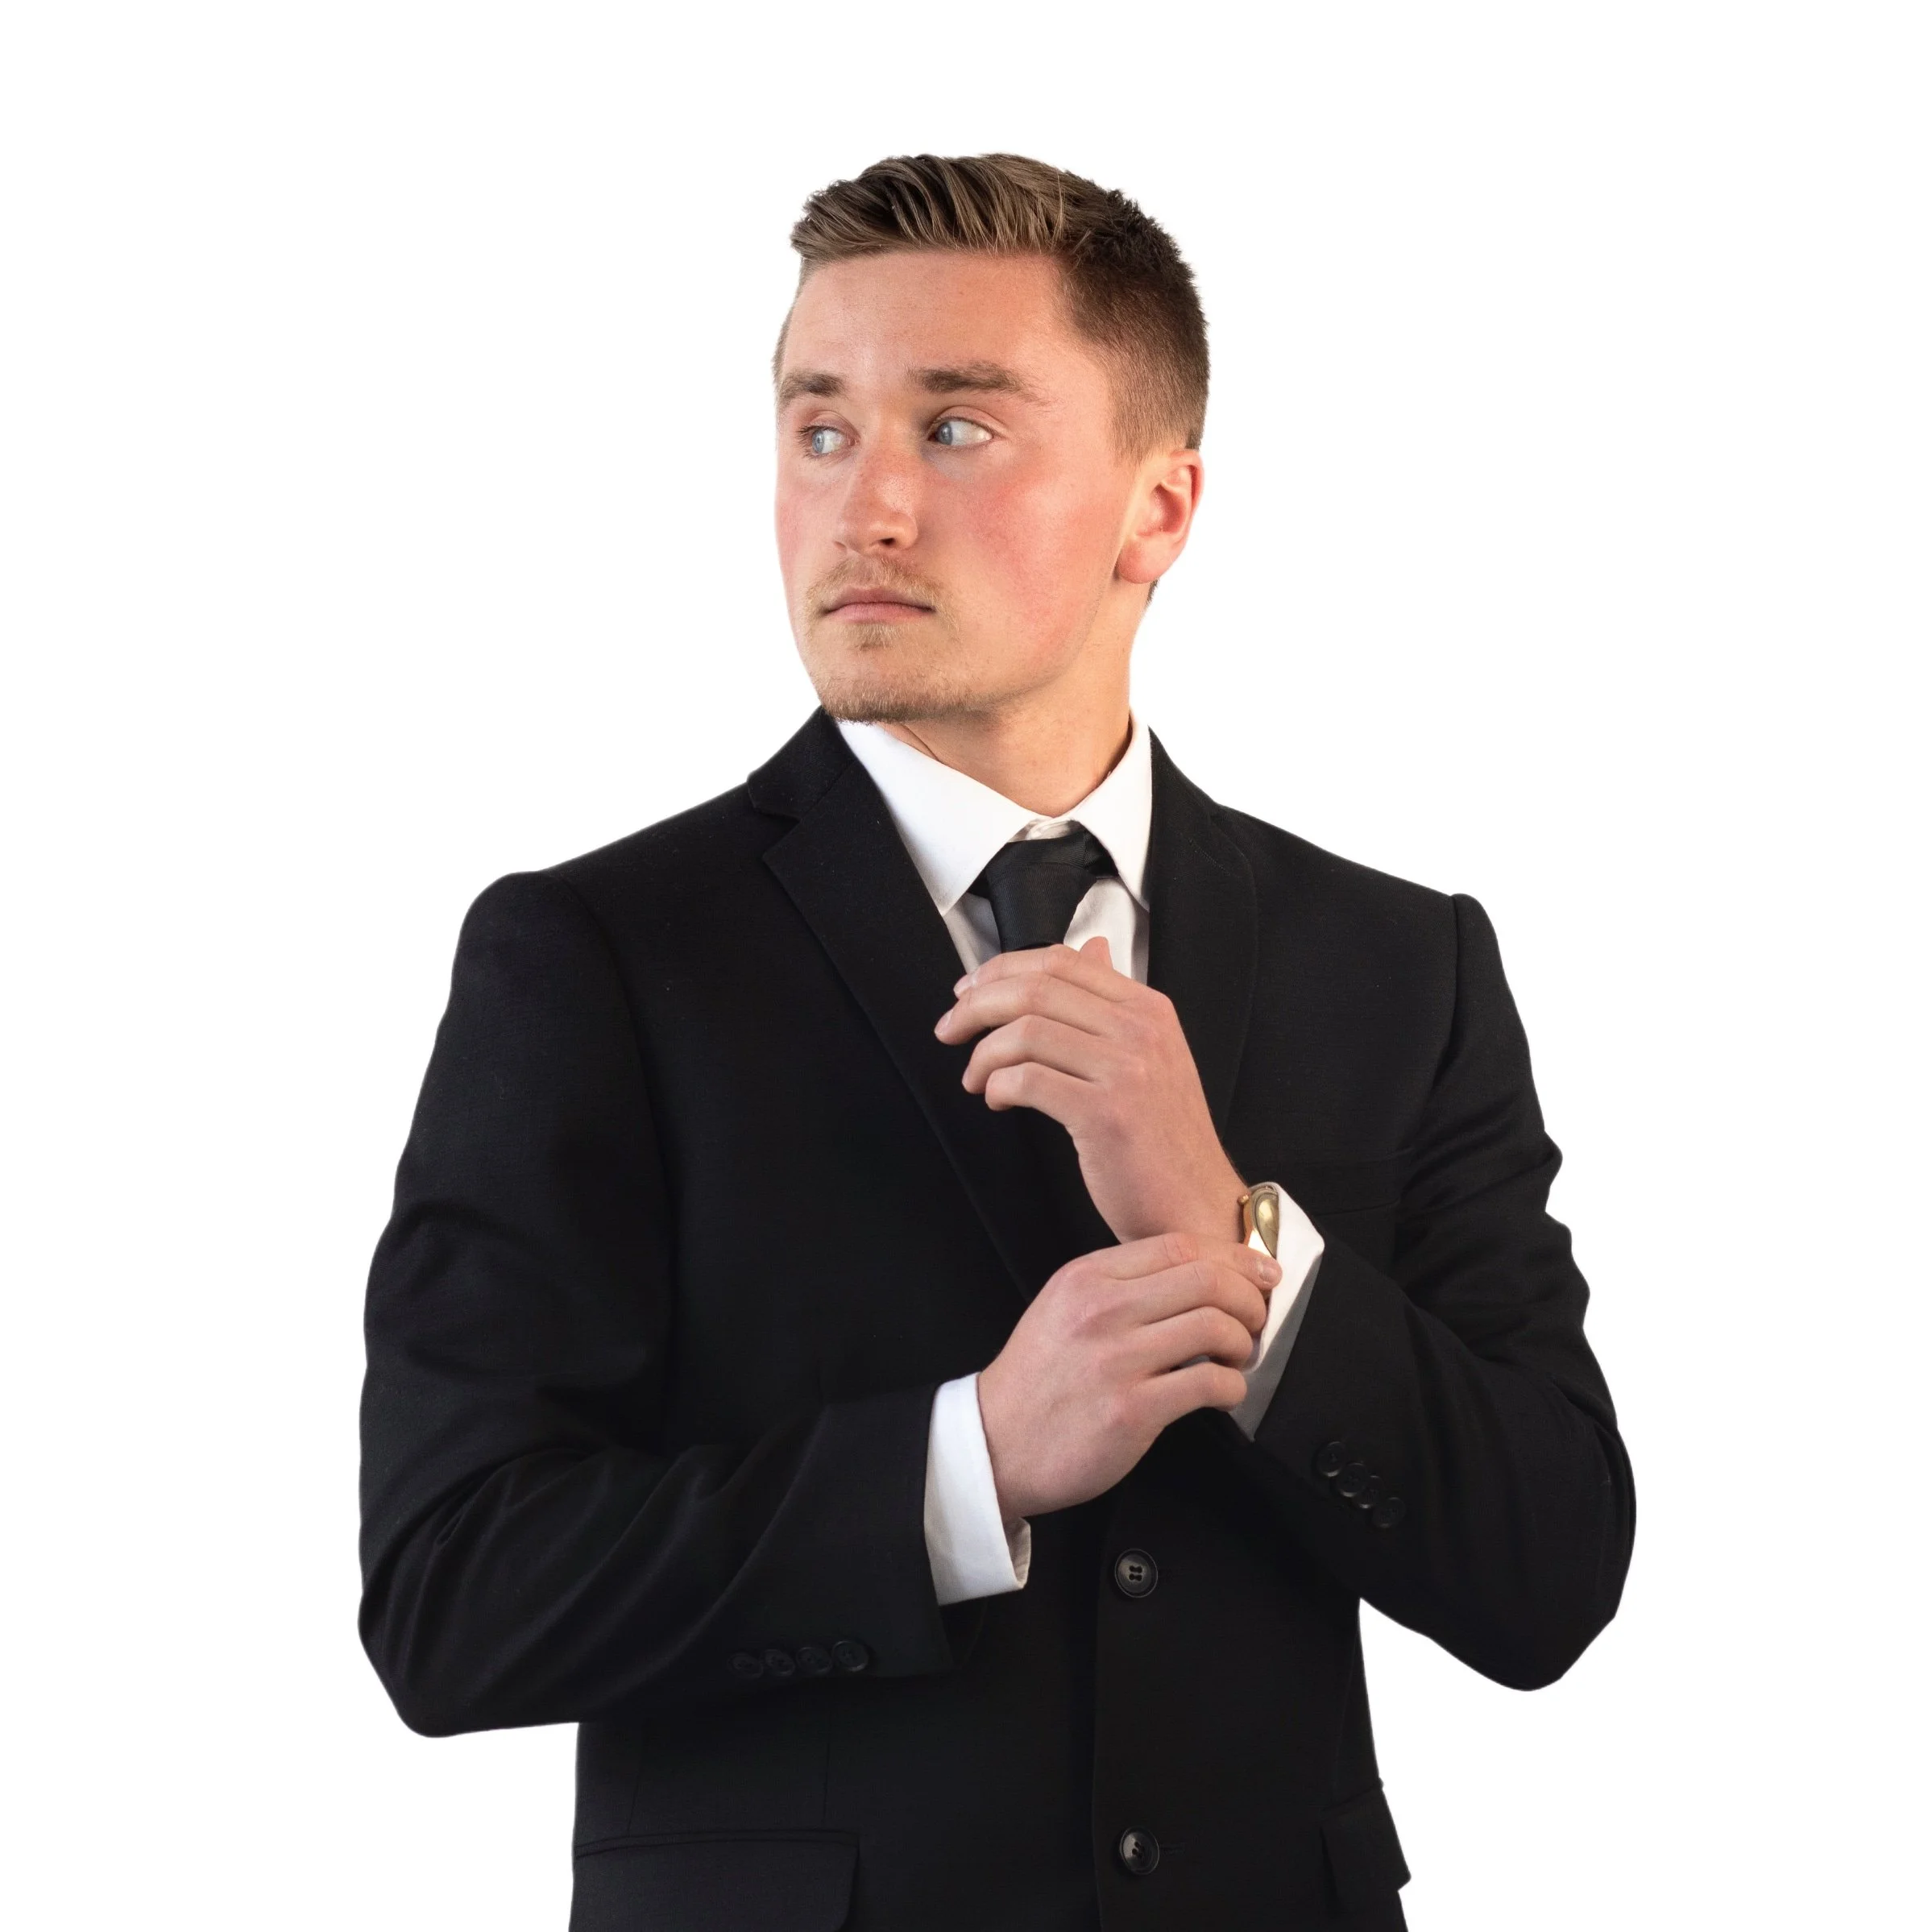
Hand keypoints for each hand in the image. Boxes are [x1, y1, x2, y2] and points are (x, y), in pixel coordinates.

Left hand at [934, 937, 1246, 1242]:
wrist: (1196, 1204)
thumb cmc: (1164, 1139)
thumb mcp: (1152, 1053)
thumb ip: (1115, 1002)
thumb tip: (1094, 949)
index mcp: (1148, 1009)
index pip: (1062, 961)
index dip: (1002, 970)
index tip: (968, 991)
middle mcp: (1141, 1031)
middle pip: (1036, 989)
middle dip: (976, 1006)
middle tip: (950, 1029)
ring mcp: (1126, 1071)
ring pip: (1025, 1032)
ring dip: (983, 1055)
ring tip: (976, 1079)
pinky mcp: (1106, 1115)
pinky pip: (1027, 1081)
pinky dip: (997, 1087)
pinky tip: (996, 1100)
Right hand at [975, 1233, 1280, 1521]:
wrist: (995, 1444)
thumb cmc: (1038, 1380)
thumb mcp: (1064, 1307)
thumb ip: (1120, 1285)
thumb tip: (1199, 1276)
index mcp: (1087, 1278)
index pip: (1179, 1245)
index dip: (1233, 1257)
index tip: (1259, 1272)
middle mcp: (1101, 1310)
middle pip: (1206, 1279)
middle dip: (1248, 1298)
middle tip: (1255, 1318)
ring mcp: (1116, 1359)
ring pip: (1215, 1327)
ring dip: (1243, 1343)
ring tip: (1237, 1358)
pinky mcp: (1132, 1410)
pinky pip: (1208, 1383)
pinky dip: (1231, 1387)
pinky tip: (1223, 1392)